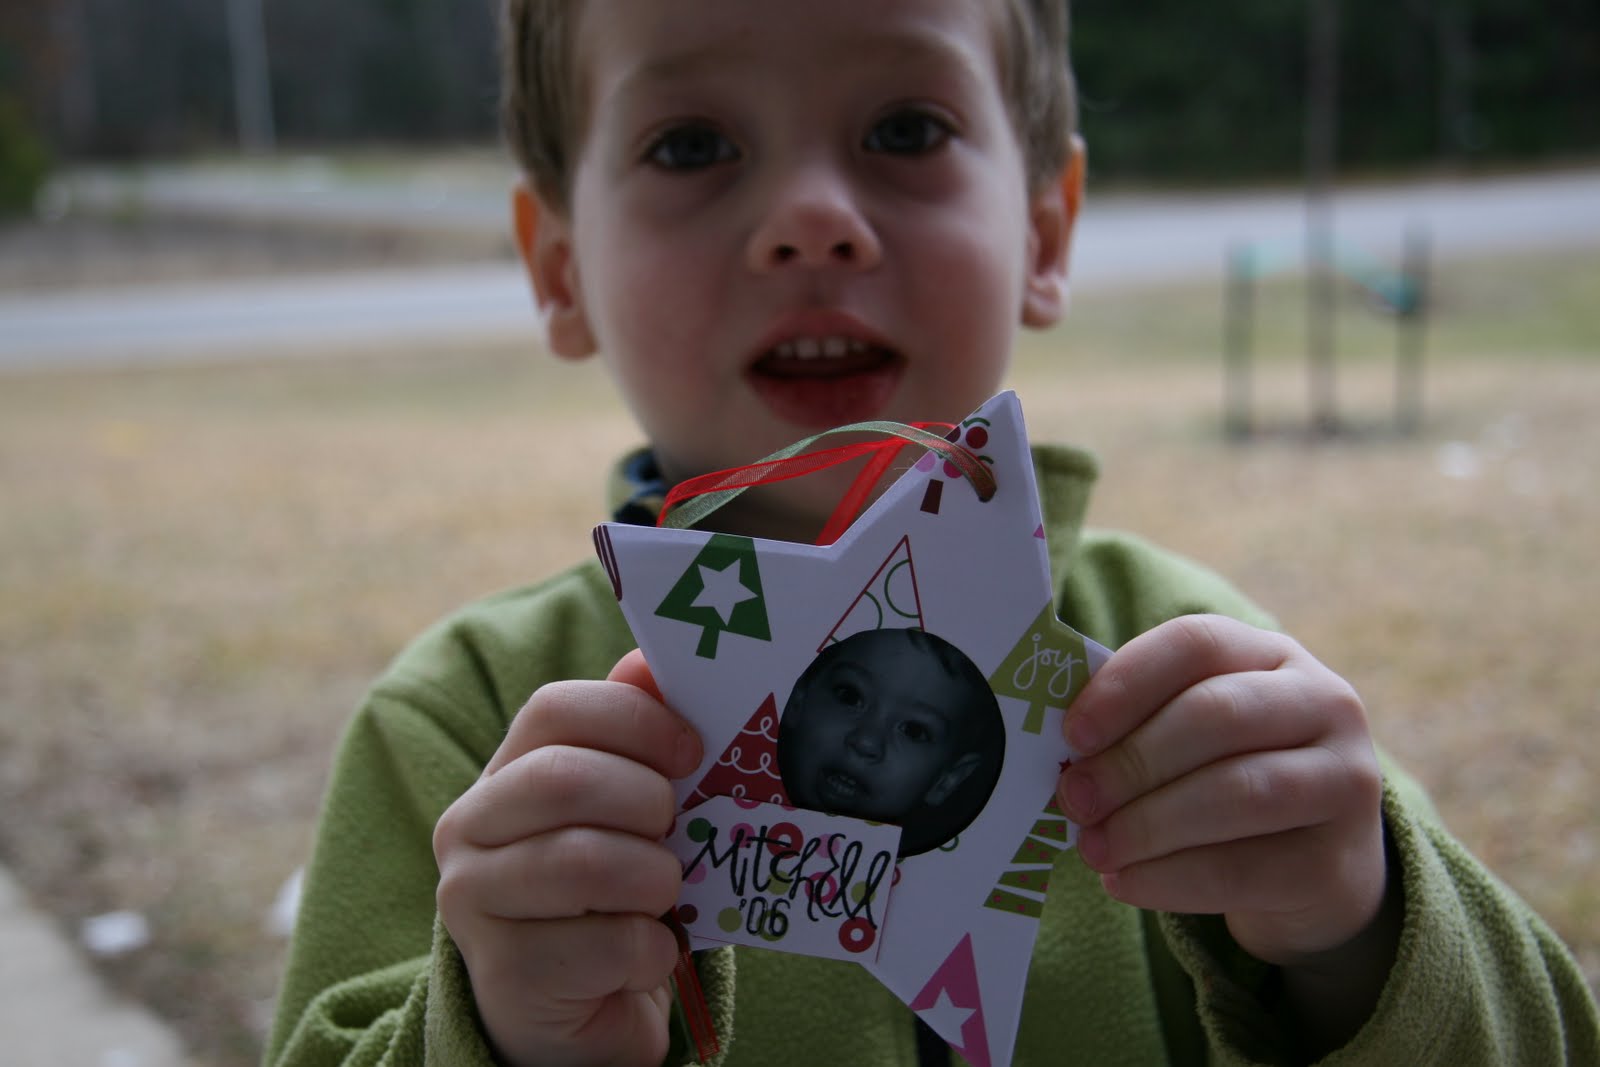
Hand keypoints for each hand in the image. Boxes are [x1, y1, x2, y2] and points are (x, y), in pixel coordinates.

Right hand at [433, 650, 702, 1066]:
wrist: (578, 1007)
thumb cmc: (612, 893)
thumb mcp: (628, 809)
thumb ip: (636, 738)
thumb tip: (648, 662)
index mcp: (505, 772)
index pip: (555, 709)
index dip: (635, 719)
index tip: (692, 750)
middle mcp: (470, 828)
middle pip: (565, 780)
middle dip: (648, 803)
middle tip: (675, 832)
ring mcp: (475, 902)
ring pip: (584, 862)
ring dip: (655, 879)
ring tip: (664, 896)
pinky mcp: (505, 974)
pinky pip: (607, 944)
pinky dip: (652, 950)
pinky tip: (646, 954)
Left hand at [1056, 615, 1393, 1036]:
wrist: (1314, 864)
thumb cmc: (1226, 777)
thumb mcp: (1192, 734)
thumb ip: (1138, 725)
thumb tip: (1063, 753)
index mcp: (1271, 655)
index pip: (1196, 644)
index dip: (1127, 683)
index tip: (1071, 732)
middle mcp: (1324, 704)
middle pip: (1217, 715)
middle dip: (1132, 761)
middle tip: (1074, 799)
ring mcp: (1345, 781)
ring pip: (1238, 793)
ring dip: (1148, 824)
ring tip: (1093, 848)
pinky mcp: (1336, 861)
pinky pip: (1244, 869)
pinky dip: (1170, 879)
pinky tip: (1122, 882)